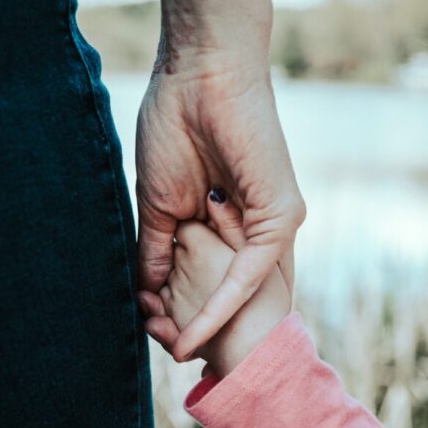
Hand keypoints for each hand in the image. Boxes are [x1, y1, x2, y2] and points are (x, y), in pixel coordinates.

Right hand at [136, 49, 304, 361]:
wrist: (196, 72)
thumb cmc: (174, 125)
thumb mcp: (159, 203)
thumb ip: (157, 250)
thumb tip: (145, 294)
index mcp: (231, 223)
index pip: (214, 281)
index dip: (186, 312)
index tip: (153, 337)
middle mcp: (258, 228)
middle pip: (232, 295)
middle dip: (197, 328)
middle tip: (165, 356)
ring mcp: (275, 223)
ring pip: (243, 292)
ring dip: (206, 325)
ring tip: (172, 355)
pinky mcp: (282, 215)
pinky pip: (250, 272)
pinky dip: (220, 305)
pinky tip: (191, 332)